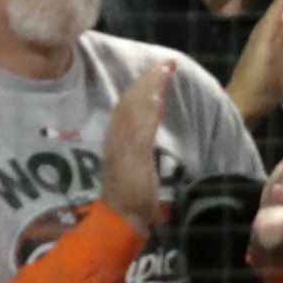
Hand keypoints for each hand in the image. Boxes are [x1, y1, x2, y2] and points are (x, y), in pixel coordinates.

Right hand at [101, 58, 179, 233]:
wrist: (120, 221)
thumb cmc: (130, 199)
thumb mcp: (137, 166)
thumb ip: (141, 147)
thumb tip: (151, 128)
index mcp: (117, 140)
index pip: (128, 108)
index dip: (141, 88)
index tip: (157, 71)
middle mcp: (116, 139)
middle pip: (130, 103)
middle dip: (148, 81)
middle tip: (166, 62)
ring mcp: (122, 147)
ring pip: (135, 110)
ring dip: (150, 88)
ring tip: (165, 70)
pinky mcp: (131, 157)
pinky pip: (140, 128)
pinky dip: (149, 111)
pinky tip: (159, 97)